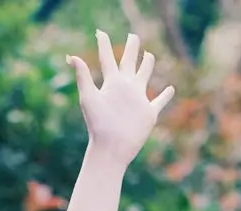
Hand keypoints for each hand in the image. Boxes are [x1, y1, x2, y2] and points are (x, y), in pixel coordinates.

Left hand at [67, 30, 174, 167]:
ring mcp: (138, 99)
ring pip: (145, 76)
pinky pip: (160, 101)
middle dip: (132, 48)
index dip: (103, 44)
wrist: (110, 148)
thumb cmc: (98, 125)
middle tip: (133, 37)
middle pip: (129, 61)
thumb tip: (70, 56)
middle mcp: (125, 88)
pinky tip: (170, 89)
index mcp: (112, 83)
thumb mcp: (89, 97)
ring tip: (149, 56)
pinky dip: (166, 95)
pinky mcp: (149, 113)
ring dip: (147, 65)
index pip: (107, 58)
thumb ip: (83, 76)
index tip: (99, 32)